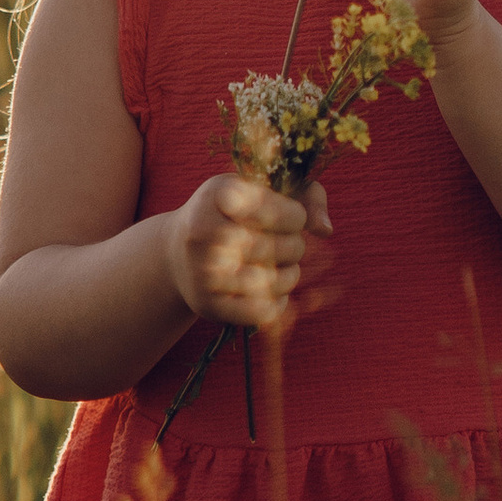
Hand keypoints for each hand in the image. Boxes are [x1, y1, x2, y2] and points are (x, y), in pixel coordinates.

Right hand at [165, 171, 332, 330]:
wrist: (176, 252)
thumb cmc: (231, 215)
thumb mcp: (262, 189)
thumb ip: (306, 195)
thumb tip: (324, 230)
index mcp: (221, 194)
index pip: (290, 214)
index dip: (298, 217)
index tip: (289, 217)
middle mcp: (206, 231)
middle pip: (286, 248)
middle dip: (295, 246)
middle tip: (284, 243)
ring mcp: (204, 271)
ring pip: (278, 281)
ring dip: (290, 274)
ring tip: (281, 265)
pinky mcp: (208, 305)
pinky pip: (265, 311)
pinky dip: (278, 301)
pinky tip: (270, 288)